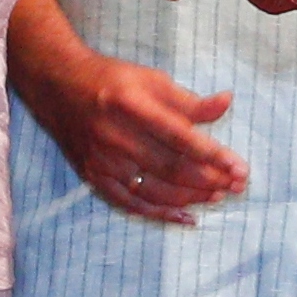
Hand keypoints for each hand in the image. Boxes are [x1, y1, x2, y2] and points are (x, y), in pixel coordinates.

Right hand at [18, 45, 246, 225]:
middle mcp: (115, 137)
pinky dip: (161, 214)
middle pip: (170, 168)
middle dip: (209, 181)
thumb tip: (227, 102)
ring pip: (154, 190)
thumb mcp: (151, 79)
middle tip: (238, 185)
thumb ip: (189, 100)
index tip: (240, 168)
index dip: (213, 155)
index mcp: (132, 106)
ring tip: (219, 196)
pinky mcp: (94, 177)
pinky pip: (132, 204)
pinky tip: (186, 217)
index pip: (180, 137)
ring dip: (191, 198)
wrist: (56, 86)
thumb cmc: (112, 81)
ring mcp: (102, 161)